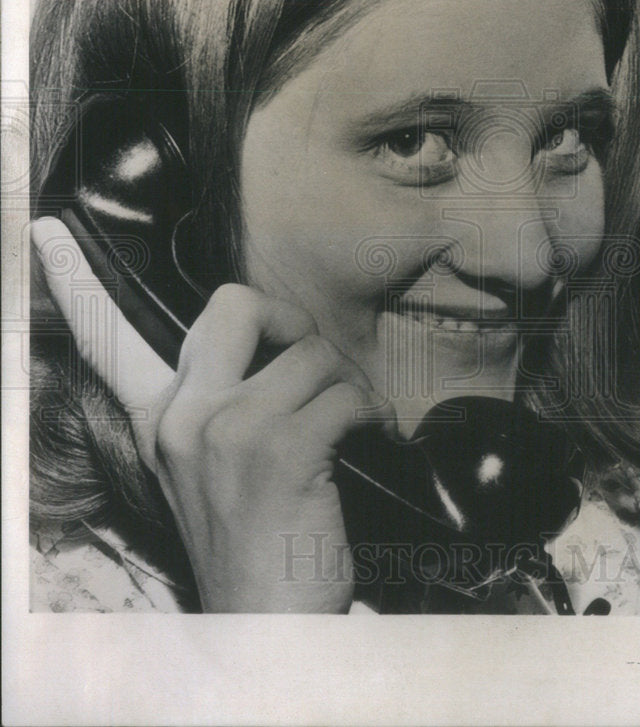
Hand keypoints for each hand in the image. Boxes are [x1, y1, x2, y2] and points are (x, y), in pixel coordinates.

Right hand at [32, 216, 385, 612]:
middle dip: (293, 322)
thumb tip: (279, 348)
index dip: (74, 284)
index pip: (109, 341)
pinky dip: (372, 413)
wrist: (269, 630)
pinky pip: (346, 393)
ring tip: (355, 423)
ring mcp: (228, 432)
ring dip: (349, 383)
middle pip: (236, 304)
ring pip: (314, 354)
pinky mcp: (281, 451)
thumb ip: (229, 408)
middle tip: (316, 369)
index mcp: (163, 420)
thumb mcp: (218, 473)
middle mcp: (185, 418)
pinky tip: (371, 440)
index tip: (46, 230)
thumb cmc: (259, 544)